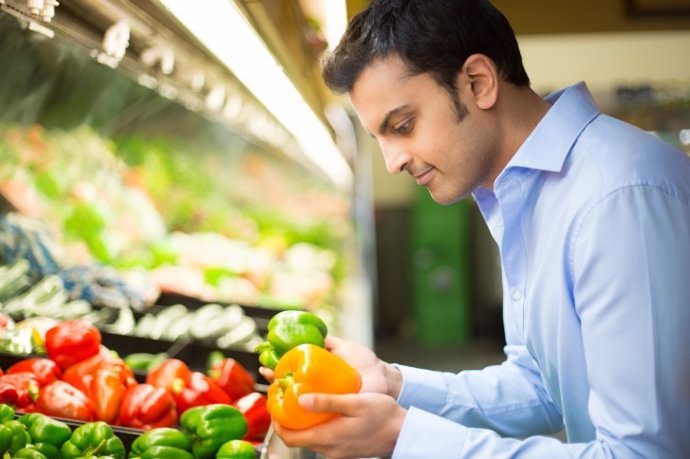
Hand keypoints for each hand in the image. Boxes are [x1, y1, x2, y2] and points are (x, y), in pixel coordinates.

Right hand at [260, 336, 401, 397]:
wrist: (384, 379)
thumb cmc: (367, 363)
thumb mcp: (344, 347)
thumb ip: (329, 342)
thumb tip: (311, 333)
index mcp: (320, 369)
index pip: (295, 365)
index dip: (280, 362)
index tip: (267, 357)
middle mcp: (319, 384)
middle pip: (291, 381)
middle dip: (276, 377)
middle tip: (265, 371)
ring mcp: (324, 397)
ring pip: (298, 396)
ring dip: (282, 391)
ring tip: (272, 384)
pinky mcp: (332, 408)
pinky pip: (312, 410)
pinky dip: (299, 408)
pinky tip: (289, 403)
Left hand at [274, 391, 405, 458]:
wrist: (402, 432)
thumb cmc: (382, 415)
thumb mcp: (355, 402)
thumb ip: (327, 401)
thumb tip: (300, 399)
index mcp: (328, 438)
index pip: (291, 437)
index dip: (278, 422)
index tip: (274, 404)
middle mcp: (329, 449)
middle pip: (297, 438)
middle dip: (287, 420)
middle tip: (284, 399)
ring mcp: (336, 451)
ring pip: (310, 438)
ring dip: (301, 422)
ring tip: (300, 400)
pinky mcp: (343, 449)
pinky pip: (322, 438)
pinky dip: (315, 425)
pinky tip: (320, 410)